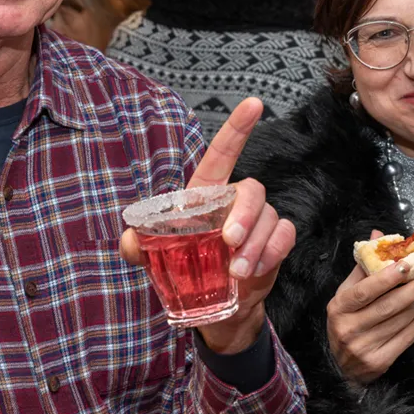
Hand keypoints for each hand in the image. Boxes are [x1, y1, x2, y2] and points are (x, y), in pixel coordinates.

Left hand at [120, 98, 295, 353]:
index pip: (223, 154)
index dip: (237, 128)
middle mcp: (235, 202)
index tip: (254, 103)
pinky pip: (284, 235)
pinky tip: (255, 270)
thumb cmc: (185, 271)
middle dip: (245, 213)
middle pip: (252, 188)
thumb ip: (139, 247)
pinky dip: (272, 252)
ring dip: (255, 244)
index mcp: (207, 195)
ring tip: (237, 271)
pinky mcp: (275, 244)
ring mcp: (258, 222)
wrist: (216, 310)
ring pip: (269, 216)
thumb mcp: (155, 259)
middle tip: (229, 242)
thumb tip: (129, 240)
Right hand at [326, 230, 413, 383]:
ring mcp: (363, 347)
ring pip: (401, 320)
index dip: (387, 277)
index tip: (406, 264)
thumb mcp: (347, 294)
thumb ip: (363, 266)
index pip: (365, 289)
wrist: (340, 366)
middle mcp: (349, 327)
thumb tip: (378, 235)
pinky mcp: (378, 362)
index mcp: (339, 306)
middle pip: (388, 305)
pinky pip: (406, 338)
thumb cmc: (346, 322)